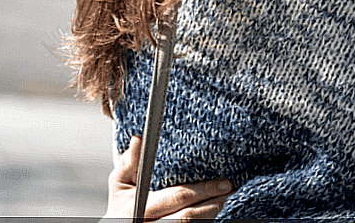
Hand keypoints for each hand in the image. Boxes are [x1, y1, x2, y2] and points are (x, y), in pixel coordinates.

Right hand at [102, 135, 232, 220]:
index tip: (225, 182)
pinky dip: (208, 220)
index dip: (203, 190)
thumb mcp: (120, 183)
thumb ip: (129, 163)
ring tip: (231, 199)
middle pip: (189, 217)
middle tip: (233, 190)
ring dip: (214, 213)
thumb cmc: (123, 205)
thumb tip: (139, 139)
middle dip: (214, 203)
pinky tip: (219, 210)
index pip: (177, 197)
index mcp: (139, 208)